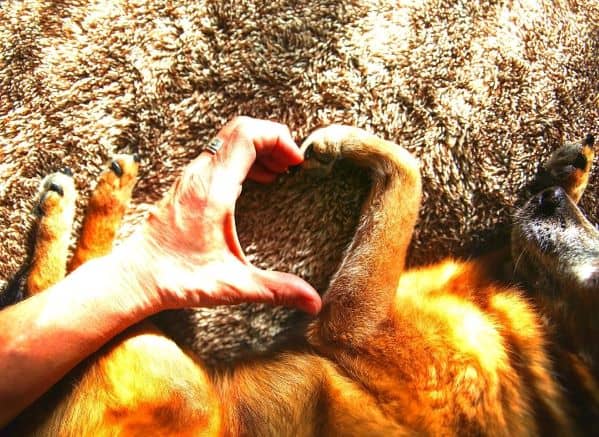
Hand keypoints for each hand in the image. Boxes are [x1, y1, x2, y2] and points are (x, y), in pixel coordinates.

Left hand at [122, 117, 320, 314]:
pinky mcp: (186, 185)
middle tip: (292, 165)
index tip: (297, 161)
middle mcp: (199, 175)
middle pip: (239, 130)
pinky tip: (255, 184)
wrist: (135, 278)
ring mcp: (190, 177)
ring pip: (227, 140)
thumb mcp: (233, 285)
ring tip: (279, 173)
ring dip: (257, 148)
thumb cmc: (178, 279)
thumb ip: (276, 290)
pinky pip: (218, 155)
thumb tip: (314, 302)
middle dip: (272, 139)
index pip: (247, 135)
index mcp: (212, 189)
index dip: (278, 138)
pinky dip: (242, 159)